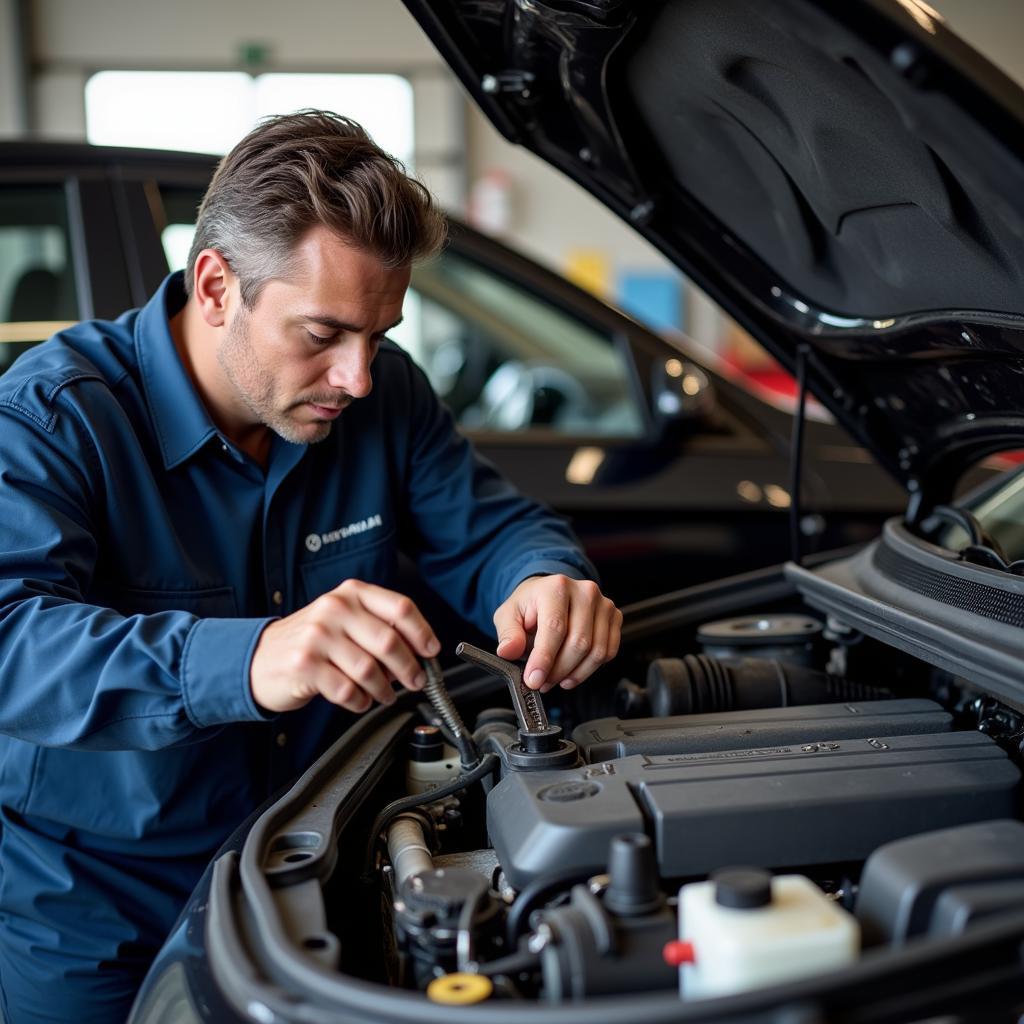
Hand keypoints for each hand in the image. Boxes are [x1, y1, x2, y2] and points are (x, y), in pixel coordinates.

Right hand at [250, 580, 439, 713]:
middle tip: (417, 681)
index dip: (422, 632)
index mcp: (351, 593)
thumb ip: (378, 627)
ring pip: (370, 670)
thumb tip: (419, 651)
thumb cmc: (310, 641)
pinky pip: (347, 690)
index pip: (400, 607)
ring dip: (385, 689)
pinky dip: (360, 701)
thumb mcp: (343, 620)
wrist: (258, 658)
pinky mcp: (305, 665)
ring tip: (385, 694)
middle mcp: (335, 609)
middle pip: (389, 641)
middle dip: (410, 668)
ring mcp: (317, 636)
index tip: (431, 651)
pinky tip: (359, 701)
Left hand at [493, 575, 620, 692]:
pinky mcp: (614, 617)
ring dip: (575, 673)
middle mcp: (584, 591)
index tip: (534, 679)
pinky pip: (608, 652)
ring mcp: (603, 604)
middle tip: (542, 682)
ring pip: (596, 651)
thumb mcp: (509, 615)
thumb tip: (508, 651)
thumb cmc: (531, 605)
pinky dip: (590, 669)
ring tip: (556, 678)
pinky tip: (572, 671)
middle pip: (578, 643)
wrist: (550, 594)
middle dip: (558, 670)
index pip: (554, 627)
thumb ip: (508, 634)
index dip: (544, 658)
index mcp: (556, 587)